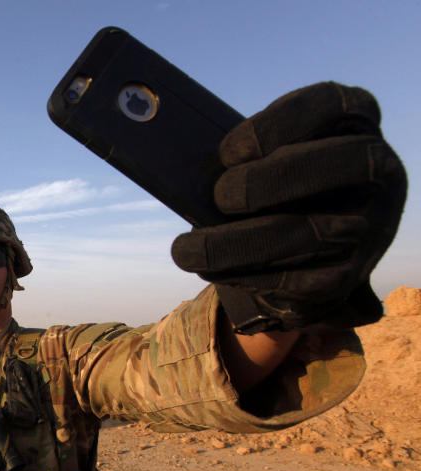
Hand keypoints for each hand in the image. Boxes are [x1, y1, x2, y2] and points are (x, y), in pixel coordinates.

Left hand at [171, 82, 406, 332]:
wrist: (314, 236)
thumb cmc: (274, 178)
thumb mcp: (266, 152)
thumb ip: (239, 153)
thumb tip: (177, 167)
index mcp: (354, 121)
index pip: (329, 105)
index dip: (275, 125)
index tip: (229, 151)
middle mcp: (376, 170)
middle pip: (328, 168)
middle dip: (261, 184)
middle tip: (218, 197)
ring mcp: (370, 224)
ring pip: (306, 235)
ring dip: (235, 245)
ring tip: (186, 251)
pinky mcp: (349, 274)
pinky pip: (298, 281)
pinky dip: (246, 276)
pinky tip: (210, 270)